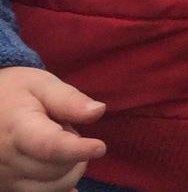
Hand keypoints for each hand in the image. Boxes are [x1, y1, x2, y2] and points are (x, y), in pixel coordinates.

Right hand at [0, 67, 106, 191]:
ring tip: (54, 144)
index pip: (49, 146)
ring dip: (68, 169)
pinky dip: (59, 184)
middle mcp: (6, 158)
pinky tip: (61, 167)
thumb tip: (98, 111)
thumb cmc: (15, 92)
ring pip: (54, 187)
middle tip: (63, 129)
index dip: (77, 150)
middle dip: (74, 152)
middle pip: (57, 169)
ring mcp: (4, 176)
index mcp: (16, 128)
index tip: (99, 147)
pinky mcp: (7, 187)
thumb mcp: (40, 84)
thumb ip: (69, 99)